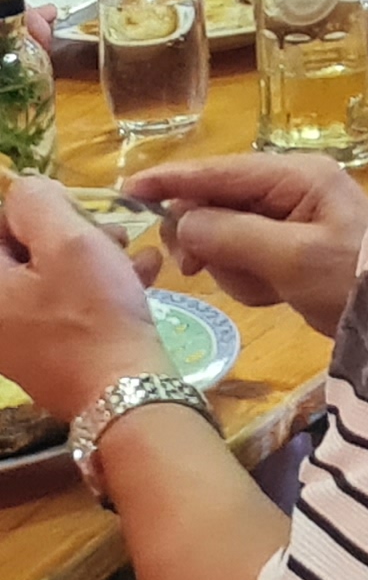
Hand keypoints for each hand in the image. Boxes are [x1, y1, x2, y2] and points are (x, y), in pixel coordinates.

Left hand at [0, 179, 170, 423]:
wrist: (122, 391)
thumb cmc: (93, 314)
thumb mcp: (72, 243)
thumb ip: (40, 203)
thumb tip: (27, 188)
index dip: (39, 208)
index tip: (80, 214)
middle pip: (22, 249)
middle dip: (69, 232)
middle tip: (111, 234)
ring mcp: (14, 335)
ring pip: (48, 274)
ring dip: (91, 255)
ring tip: (134, 256)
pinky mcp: (43, 351)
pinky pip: (62, 303)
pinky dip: (96, 286)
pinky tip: (141, 278)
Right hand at [127, 155, 367, 332]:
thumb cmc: (352, 278)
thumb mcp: (292, 257)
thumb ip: (232, 234)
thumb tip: (183, 220)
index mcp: (297, 176)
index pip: (219, 170)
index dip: (172, 180)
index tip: (127, 191)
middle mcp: (291, 189)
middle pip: (214, 203)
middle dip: (207, 239)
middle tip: (198, 266)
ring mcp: (289, 219)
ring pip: (223, 237)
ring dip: (233, 267)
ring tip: (265, 284)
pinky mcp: (287, 249)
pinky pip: (242, 260)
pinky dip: (250, 280)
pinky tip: (275, 293)